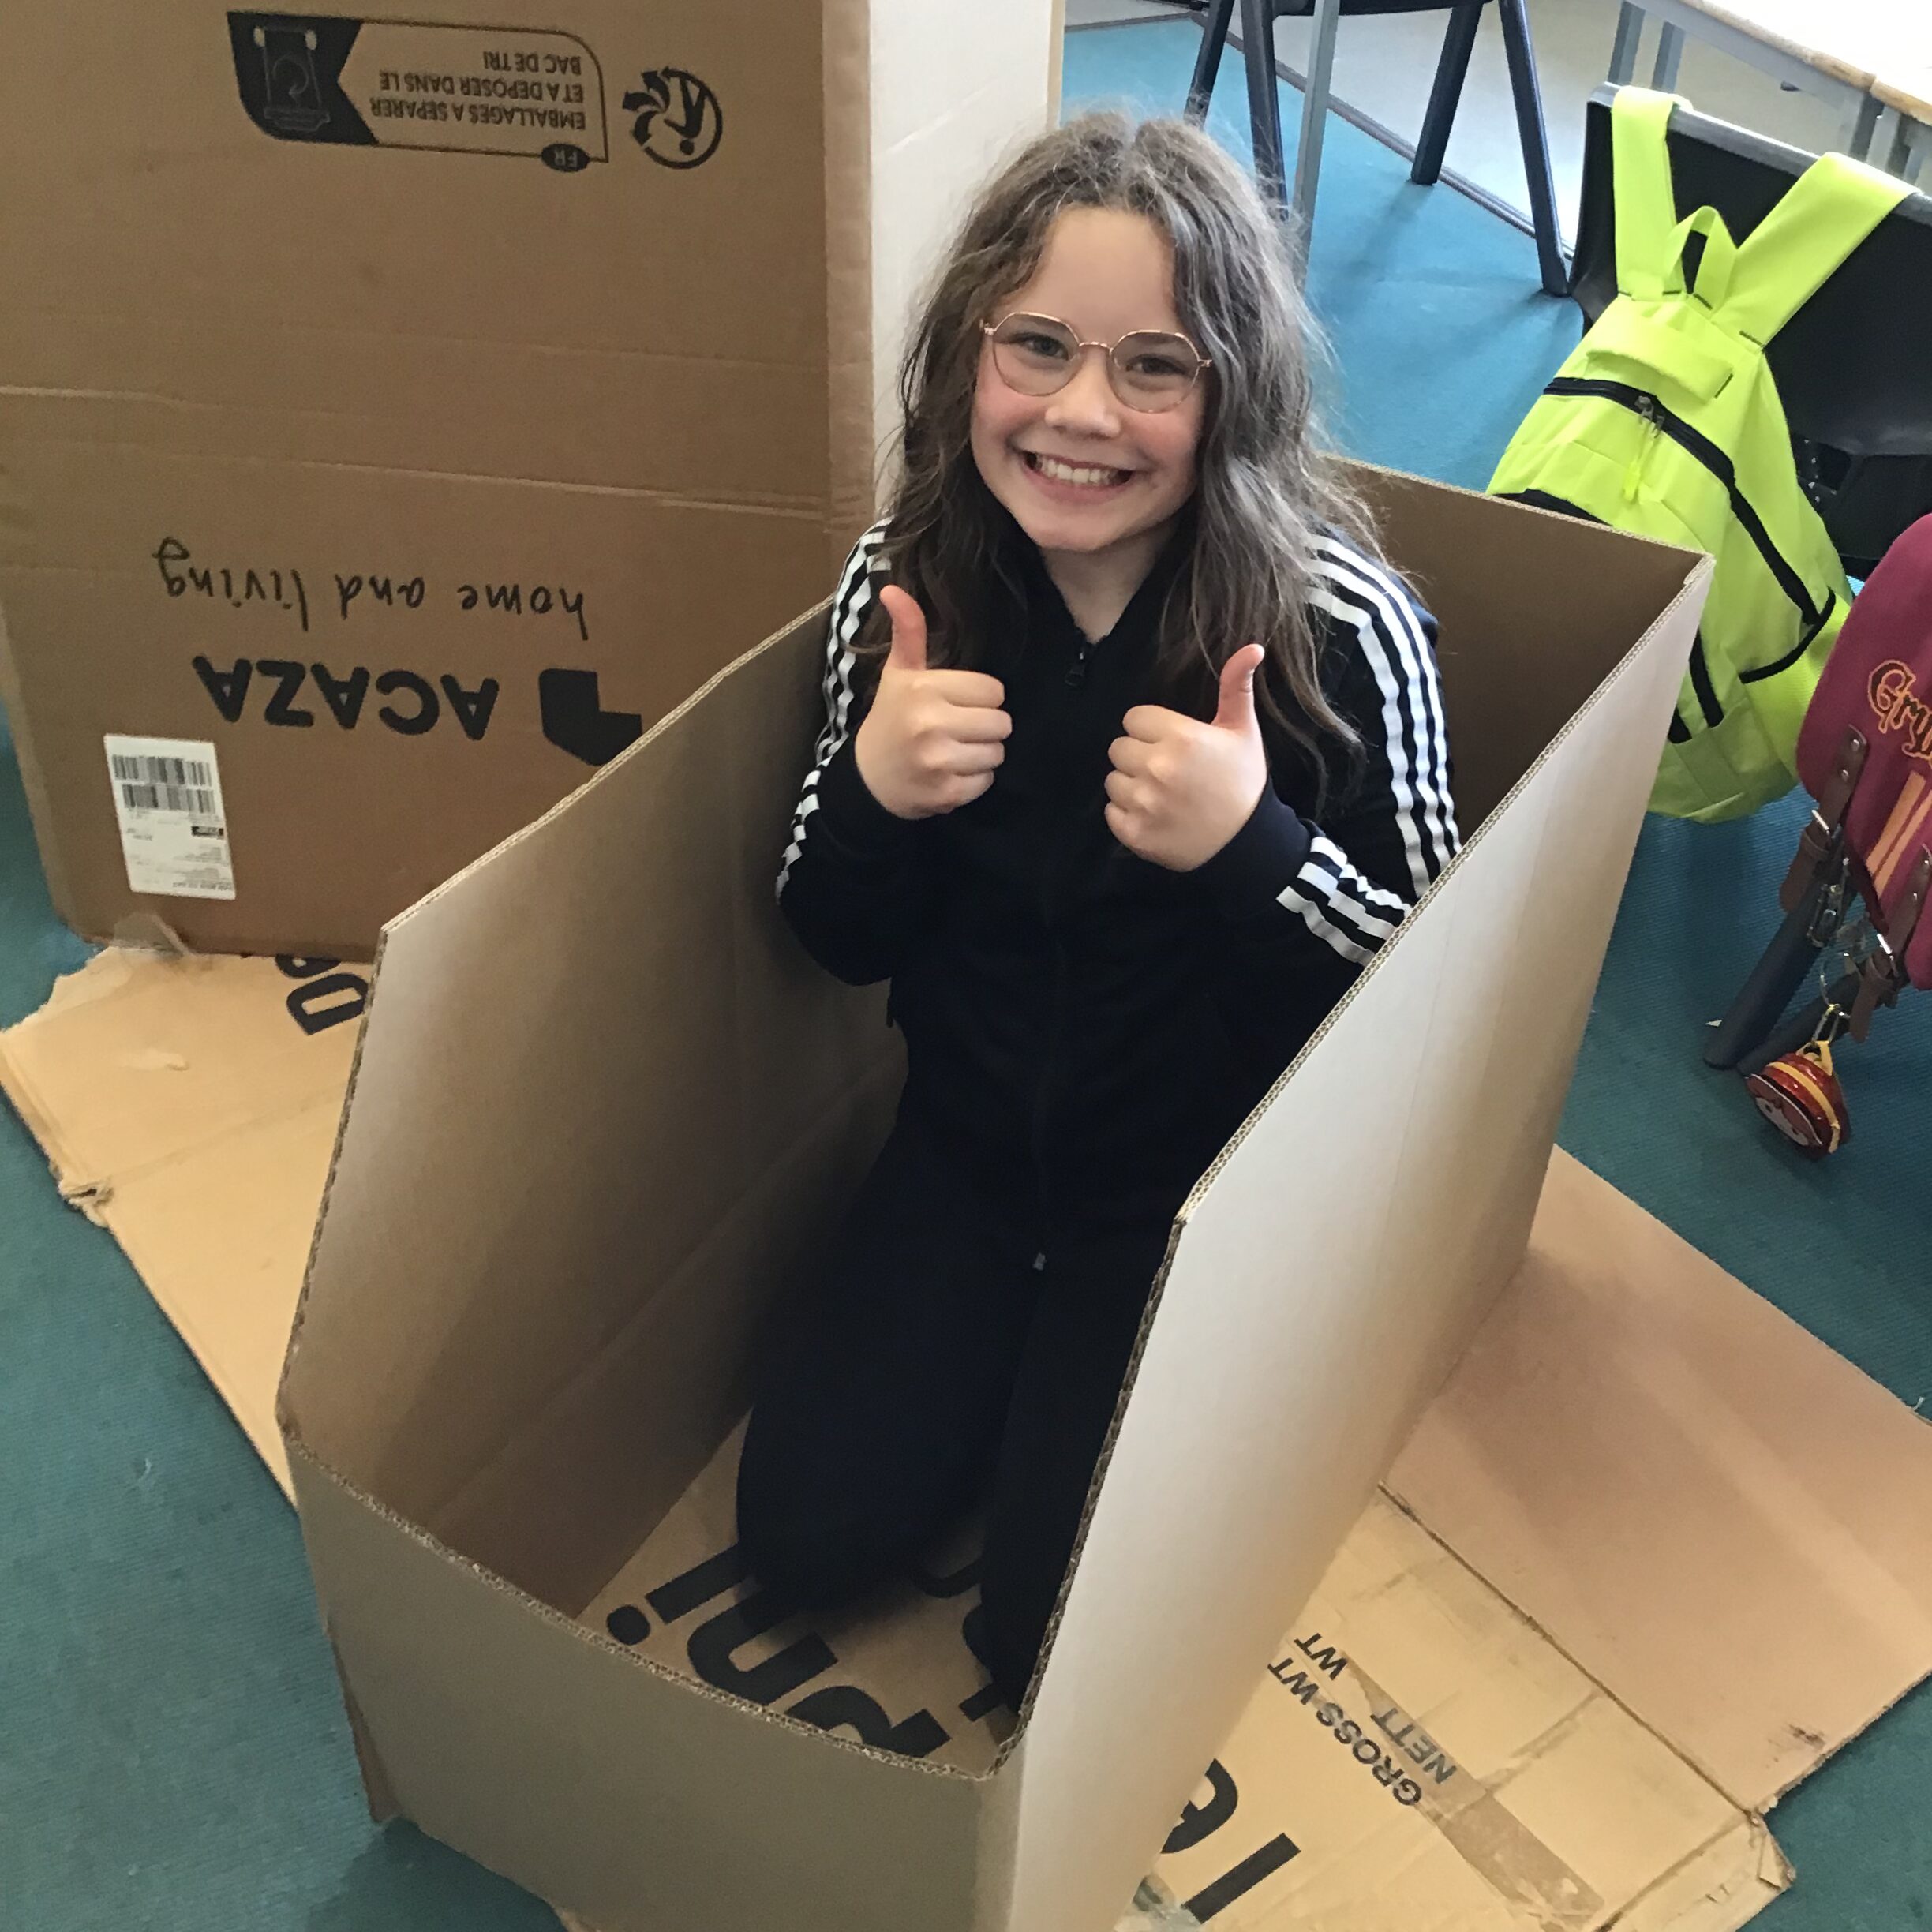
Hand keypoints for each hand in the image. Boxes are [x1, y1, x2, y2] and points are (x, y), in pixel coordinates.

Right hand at [854, 586, 1011, 819]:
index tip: (956, 704)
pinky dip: (974, 781)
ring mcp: (939, 761)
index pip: (993, 690)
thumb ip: (908, 632)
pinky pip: (987, 781)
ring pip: (997, 752)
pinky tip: (951, 774)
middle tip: (959, 730)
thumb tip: (892, 588)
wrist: (867, 779)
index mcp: (924, 688)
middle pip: (1001, 722)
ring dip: (982, 754)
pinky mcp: (946, 792)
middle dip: (986, 727)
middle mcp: (931, 723)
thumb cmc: (890, 719)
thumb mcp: (898, 673)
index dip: (980, 698)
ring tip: (955, 751)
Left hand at [1105, 644, 1267, 870]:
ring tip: (1161, 794)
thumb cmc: (1244, 783)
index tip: (1171, 743)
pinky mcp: (1134, 832)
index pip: (1133, 719)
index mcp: (1180, 738)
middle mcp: (1156, 768)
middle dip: (1138, 755)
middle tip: (1167, 770)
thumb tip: (1252, 647)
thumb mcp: (1243, 731)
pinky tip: (1154, 814)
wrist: (1247, 844)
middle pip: (1118, 747)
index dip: (1151, 730)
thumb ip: (1236, 687)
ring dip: (1131, 785)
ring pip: (1112, 780)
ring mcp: (1143, 802)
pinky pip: (1111, 812)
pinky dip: (1127, 814)